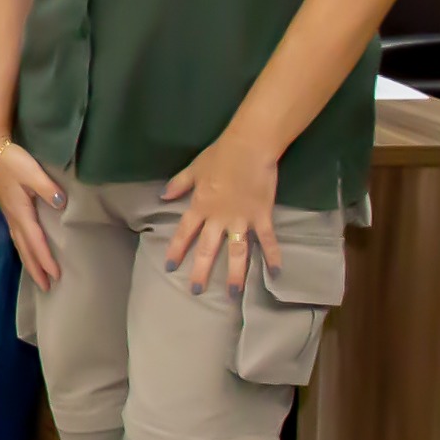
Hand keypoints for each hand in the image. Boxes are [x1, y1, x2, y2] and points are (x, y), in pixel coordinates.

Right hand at [0, 140, 67, 287]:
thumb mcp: (32, 172)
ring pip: (19, 244)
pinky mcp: (8, 209)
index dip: (45, 259)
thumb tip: (62, 205)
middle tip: (46, 287)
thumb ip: (48, 189)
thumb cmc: (11, 160)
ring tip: (38, 276)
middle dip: (35, 269)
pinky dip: (24, 249)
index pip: (35, 241)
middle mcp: (13, 217)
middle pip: (25, 249)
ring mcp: (9, 214)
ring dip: (29, 262)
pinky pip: (17, 236)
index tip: (55, 276)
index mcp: (21, 211)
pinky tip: (27, 251)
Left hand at [162, 138, 285, 295]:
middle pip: (207, 248)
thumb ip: (179, 184)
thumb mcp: (194, 169)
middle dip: (200, 270)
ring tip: (233, 292)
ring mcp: (241, 219)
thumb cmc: (220, 155)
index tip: (170, 267)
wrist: (249, 148)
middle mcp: (218, 218)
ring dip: (235, 273)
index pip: (185, 232)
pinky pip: (267, 240)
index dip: (176, 250)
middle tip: (195, 291)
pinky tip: (275, 272)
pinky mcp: (262, 216)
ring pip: (236, 251)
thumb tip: (163, 196)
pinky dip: (272, 255)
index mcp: (200, 206)